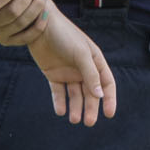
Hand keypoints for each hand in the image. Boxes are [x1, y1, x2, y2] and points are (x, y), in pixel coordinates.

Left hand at [27, 6, 115, 125]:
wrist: (40, 27)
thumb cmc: (65, 36)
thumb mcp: (81, 54)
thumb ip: (90, 74)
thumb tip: (100, 95)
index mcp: (95, 61)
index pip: (106, 84)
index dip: (109, 99)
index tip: (109, 114)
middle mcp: (83, 69)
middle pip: (90, 93)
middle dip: (91, 108)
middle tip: (88, 123)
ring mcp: (68, 72)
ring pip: (75, 95)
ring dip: (76, 107)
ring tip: (74, 119)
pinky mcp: (53, 74)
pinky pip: (58, 92)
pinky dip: (60, 102)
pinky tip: (60, 111)